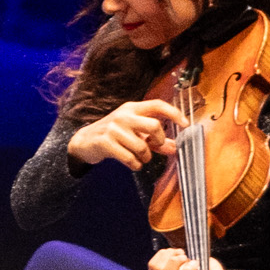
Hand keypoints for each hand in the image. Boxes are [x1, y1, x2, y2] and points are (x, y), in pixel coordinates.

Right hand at [68, 98, 185, 174]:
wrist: (84, 142)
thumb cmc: (114, 135)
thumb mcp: (134, 133)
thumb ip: (154, 140)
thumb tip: (173, 148)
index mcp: (132, 108)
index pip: (157, 105)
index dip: (174, 113)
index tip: (185, 124)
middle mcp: (123, 115)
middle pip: (154, 125)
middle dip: (158, 140)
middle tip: (154, 145)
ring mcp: (113, 128)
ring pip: (142, 146)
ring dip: (145, 157)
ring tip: (140, 158)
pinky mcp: (105, 142)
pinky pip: (129, 158)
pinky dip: (135, 165)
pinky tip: (133, 164)